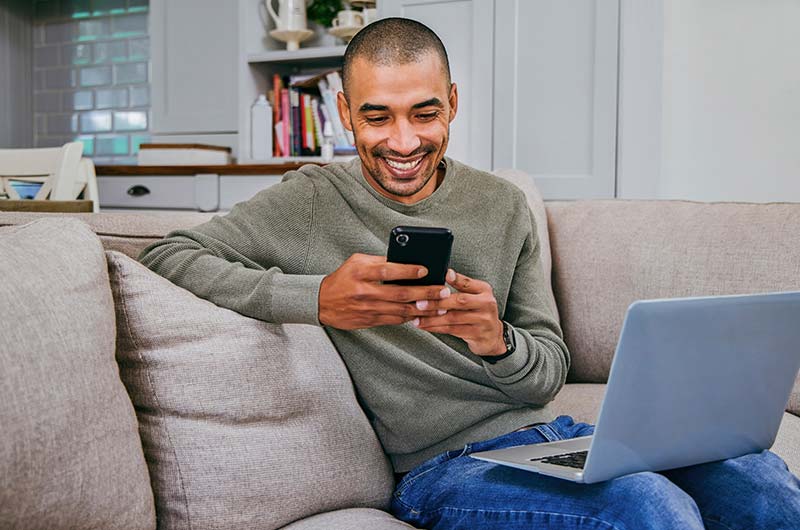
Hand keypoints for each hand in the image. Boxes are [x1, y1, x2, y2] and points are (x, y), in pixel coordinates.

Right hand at [319, 253, 451, 329]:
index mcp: (361, 272)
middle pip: (400, 293)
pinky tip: (424, 314)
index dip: (408, 270)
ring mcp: (368, 308)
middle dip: (425, 293)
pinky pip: (395, 320)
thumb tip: (405, 260)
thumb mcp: (357, 262)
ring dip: (423, 309)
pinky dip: (411, 317)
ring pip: (401, 310)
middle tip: (443, 291)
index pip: (388, 270)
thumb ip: (379, 261)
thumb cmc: (343, 278)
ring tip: (441, 306)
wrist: (322, 302)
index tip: (426, 270)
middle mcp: (365, 291)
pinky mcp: (370, 321)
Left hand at [413, 269, 505, 356]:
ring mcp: (483, 320)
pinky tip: (425, 326)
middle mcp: (486, 304)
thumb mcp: (475, 295)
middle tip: (420, 303)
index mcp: (484, 290)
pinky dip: (436, 328)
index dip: (456, 279)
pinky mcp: (477, 334)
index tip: (443, 275)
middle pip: (460, 301)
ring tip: (417, 318)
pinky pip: (452, 330)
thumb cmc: (478, 312)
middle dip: (437, 302)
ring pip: (453, 318)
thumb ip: (462, 285)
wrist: (493, 336)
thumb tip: (442, 273)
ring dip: (432, 318)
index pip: (468, 283)